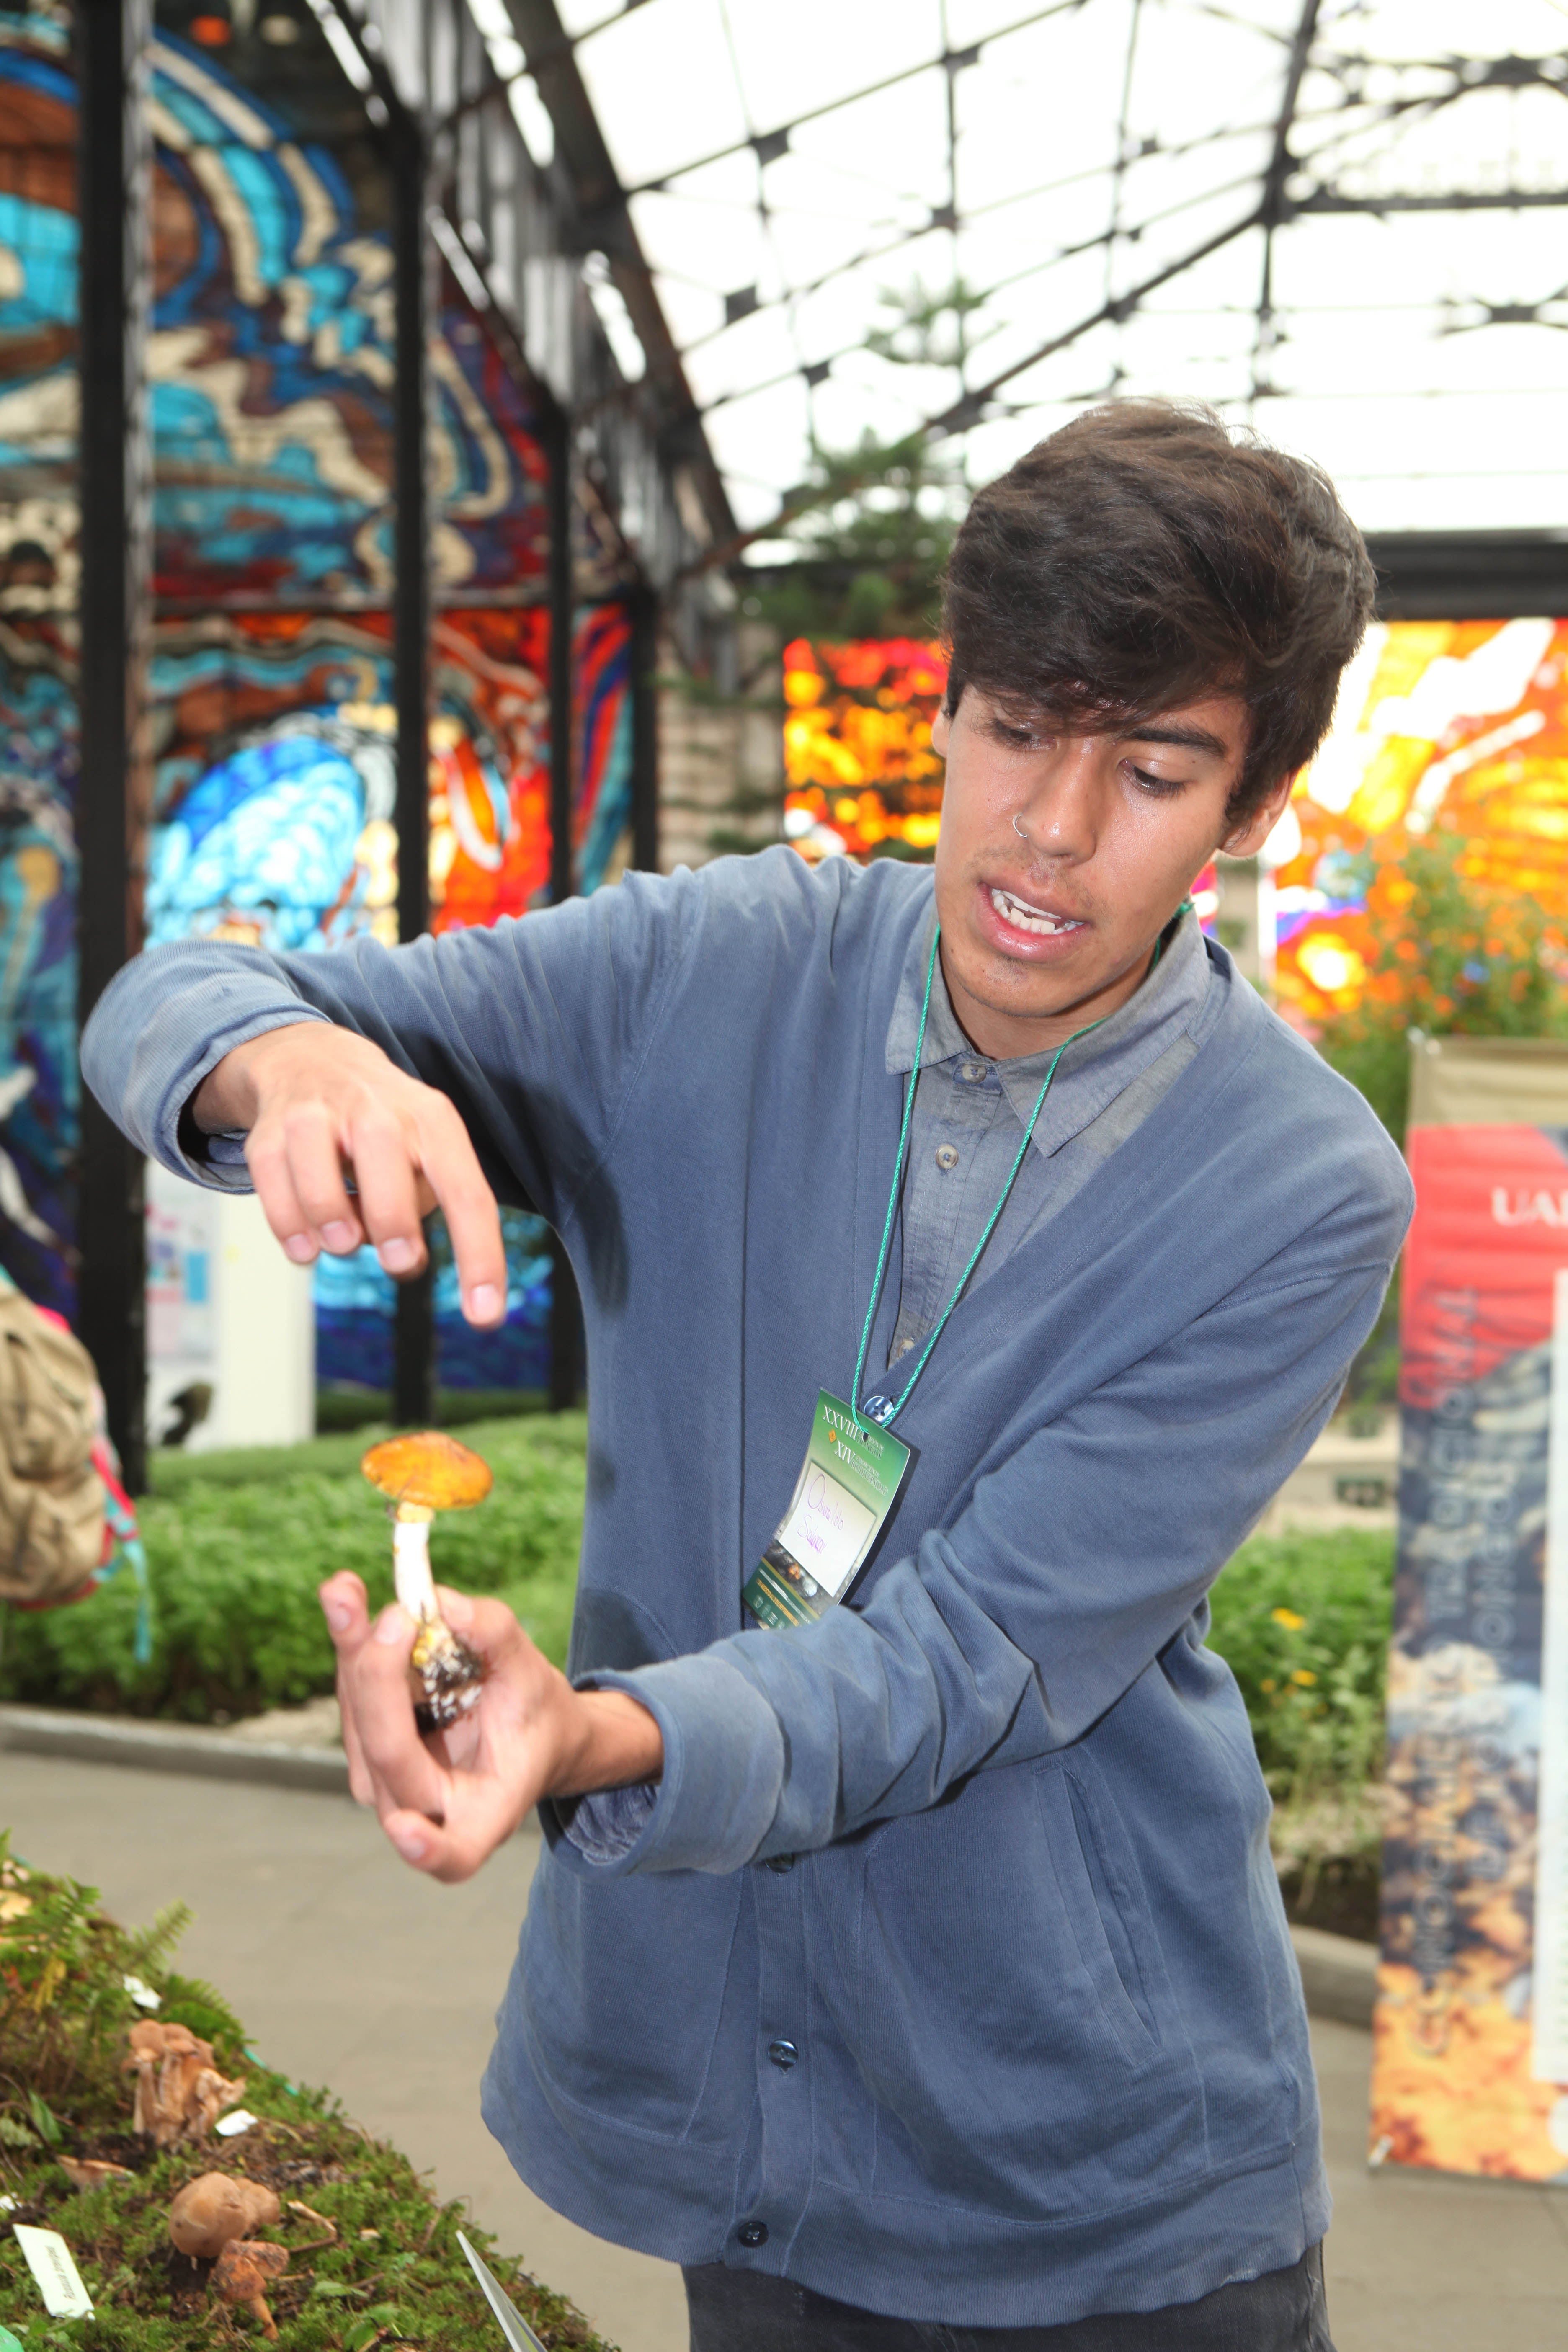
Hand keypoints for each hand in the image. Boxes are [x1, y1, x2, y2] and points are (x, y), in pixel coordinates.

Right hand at [194, 1022, 504, 1323]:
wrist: (314, 1060)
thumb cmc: (386, 1128)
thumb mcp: (424, 1152)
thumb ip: (423, 1206)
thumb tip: (404, 1259)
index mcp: (433, 1121)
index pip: (467, 1194)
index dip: (480, 1258)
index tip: (486, 1316)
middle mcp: (379, 1111)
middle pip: (388, 1170)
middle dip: (394, 1226)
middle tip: (399, 1262)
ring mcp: (319, 1116)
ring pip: (321, 1183)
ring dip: (333, 1228)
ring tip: (342, 1243)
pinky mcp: (271, 1131)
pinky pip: (274, 1188)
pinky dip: (289, 1228)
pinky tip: (305, 1248)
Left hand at [319, 1573, 664, 1883]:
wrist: (524, 1727)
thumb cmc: (533, 1715)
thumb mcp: (533, 1675)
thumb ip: (497, 1639)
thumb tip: (446, 1606)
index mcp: (484, 1816)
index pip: (454, 1855)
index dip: (428, 1849)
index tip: (405, 1830)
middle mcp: (426, 1811)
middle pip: (387, 1754)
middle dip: (380, 1680)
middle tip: (395, 1615)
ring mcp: (386, 1782)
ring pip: (357, 1719)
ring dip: (354, 1652)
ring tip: (348, 1592)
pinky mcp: (365, 1745)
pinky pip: (351, 1697)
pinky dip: (349, 1646)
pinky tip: (343, 1596)